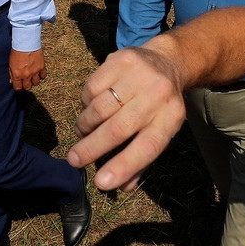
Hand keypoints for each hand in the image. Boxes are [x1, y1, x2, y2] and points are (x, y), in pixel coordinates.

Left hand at [10, 48, 45, 90]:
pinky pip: (43, 76)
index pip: (18, 87)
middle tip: (25, 82)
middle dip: (26, 86)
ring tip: (32, 77)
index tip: (19, 87)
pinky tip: (38, 72)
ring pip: (36, 83)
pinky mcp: (41, 67)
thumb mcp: (11, 63)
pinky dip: (41, 75)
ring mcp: (35, 72)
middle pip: (28, 87)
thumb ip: (11, 73)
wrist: (26, 43)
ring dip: (34, 81)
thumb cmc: (17, 51)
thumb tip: (11, 81)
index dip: (18, 88)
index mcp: (17, 75)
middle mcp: (26, 75)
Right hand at [67, 45, 187, 191]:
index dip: (123, 166)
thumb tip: (121, 186)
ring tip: (84, 133)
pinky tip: (91, 107)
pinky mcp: (122, 59)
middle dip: (92, 149)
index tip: (101, 183)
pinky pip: (92, 87)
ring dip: (86, 126)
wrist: (167, 63)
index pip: (147, 147)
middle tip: (74, 161)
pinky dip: (86, 103)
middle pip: (118, 128)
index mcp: (170, 118)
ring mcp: (139, 75)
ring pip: (100, 108)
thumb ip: (141, 160)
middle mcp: (157, 95)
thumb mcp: (160, 131)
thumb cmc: (159, 107)